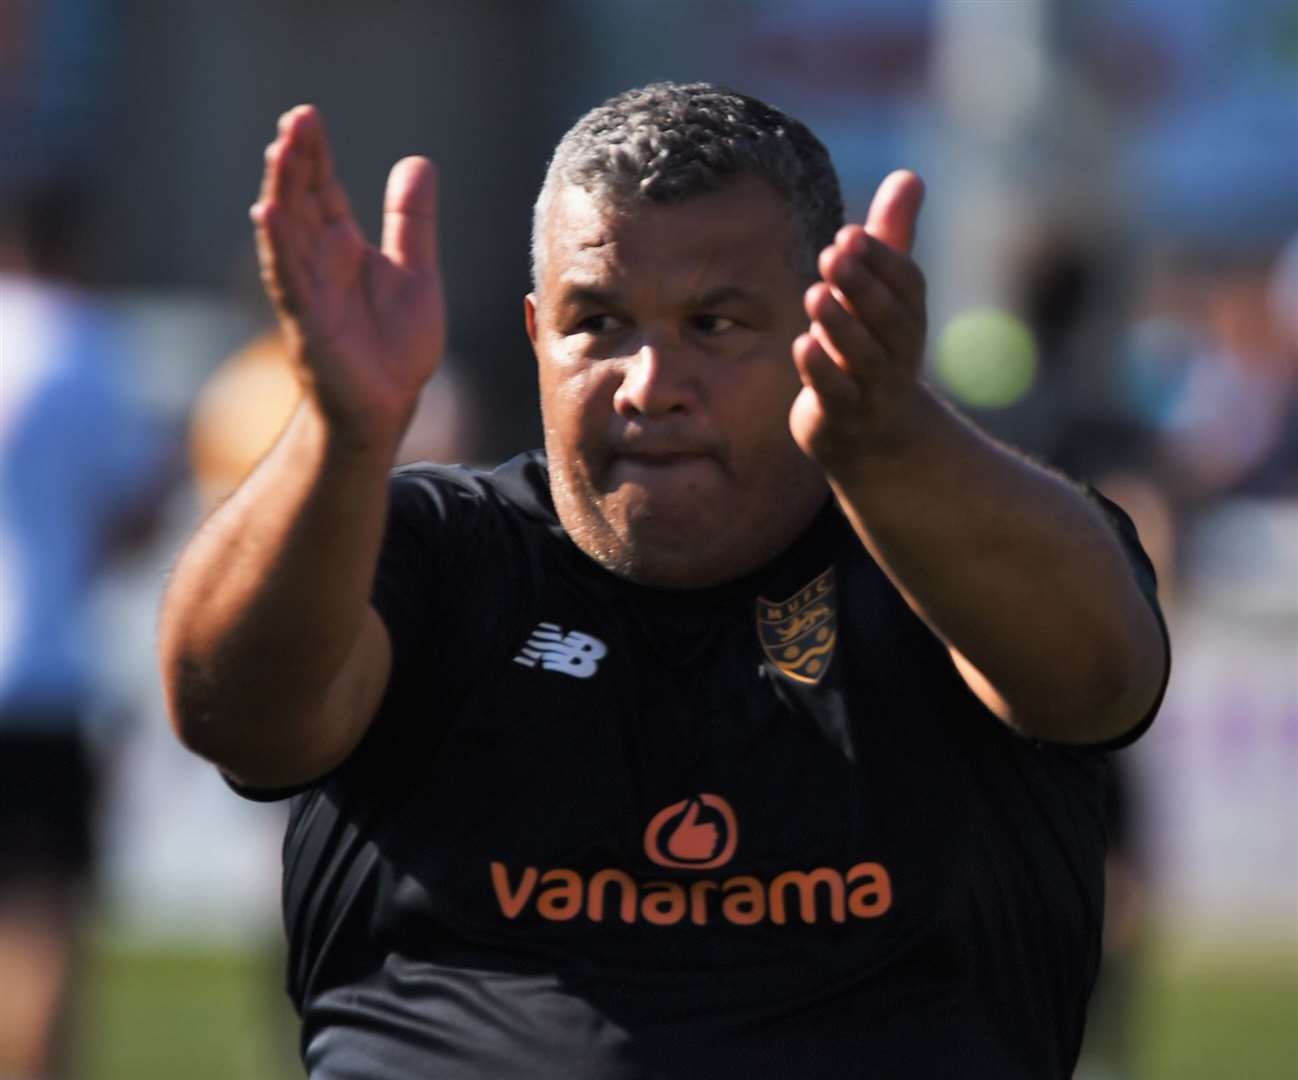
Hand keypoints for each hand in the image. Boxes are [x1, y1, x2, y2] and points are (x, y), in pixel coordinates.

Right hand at [251, 105, 445, 452]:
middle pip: (301, 202)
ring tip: (279, 151)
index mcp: (342, 248)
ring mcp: (308, 292)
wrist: (389, 407)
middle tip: (295, 119)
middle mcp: (318, 263)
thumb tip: (417, 162)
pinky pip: (289, 280)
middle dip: (296, 162)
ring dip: (281, 192)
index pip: (322, 190)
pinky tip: (268, 215)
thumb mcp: (416, 273)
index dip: (315, 155)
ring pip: (288, 234)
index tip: (307, 116)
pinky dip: (278, 247)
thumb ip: (411, 222)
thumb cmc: (394, 347)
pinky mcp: (308, 324)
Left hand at [789, 170, 926, 476]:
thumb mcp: (884, 294)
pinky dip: (821, 372)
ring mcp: (872, 389)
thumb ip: (892, 238)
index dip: (883, 261)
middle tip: (829, 253)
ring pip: (863, 357)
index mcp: (908, 319)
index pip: (907, 286)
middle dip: (862, 286)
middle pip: (888, 319)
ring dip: (840, 325)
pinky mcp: (843, 417)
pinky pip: (836, 395)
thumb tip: (910, 174)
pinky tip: (803, 346)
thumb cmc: (874, 348)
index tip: (850, 234)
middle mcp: (898, 354)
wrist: (875, 438)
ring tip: (814, 294)